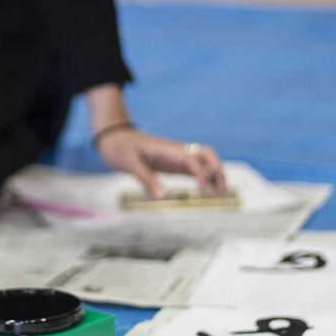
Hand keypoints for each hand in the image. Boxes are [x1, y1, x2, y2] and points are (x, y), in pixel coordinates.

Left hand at [97, 127, 225, 197]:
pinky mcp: (173, 162)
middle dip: (217, 171)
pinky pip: (194, 168)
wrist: (114, 137)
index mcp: (167, 149)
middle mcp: (176, 150)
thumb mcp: (129, 165)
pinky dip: (204, 178)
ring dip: (214, 174)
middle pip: (207, 155)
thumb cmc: (120, 149)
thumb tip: (163, 197)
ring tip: (220, 195)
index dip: (202, 175)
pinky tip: (207, 191)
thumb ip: (146, 179)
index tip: (206, 192)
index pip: (192, 160)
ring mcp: (177, 155)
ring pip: (204, 161)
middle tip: (222, 192)